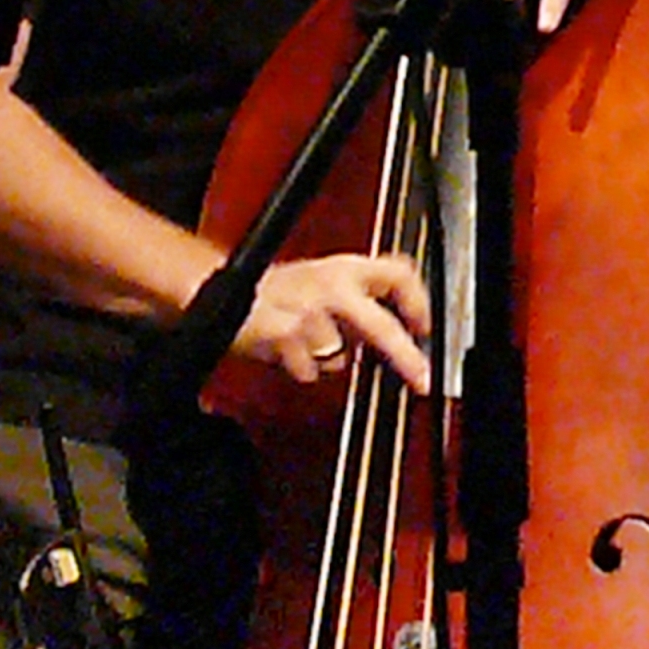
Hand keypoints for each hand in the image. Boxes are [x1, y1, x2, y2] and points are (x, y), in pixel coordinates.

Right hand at [234, 251, 432, 392]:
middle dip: (405, 357)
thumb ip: (363, 299)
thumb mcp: (327, 280)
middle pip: (382, 326)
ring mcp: (308, 311)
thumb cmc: (280, 291)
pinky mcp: (283, 334)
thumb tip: (403, 328)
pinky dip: (302, 368)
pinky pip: (310, 369)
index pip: (399, 274)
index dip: (418, 302)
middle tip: (422, 379)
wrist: (222, 289)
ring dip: (329, 358)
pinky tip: (288, 350)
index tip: (426, 327)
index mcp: (347, 269)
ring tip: (309, 342)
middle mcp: (332, 286)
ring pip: (340, 356)